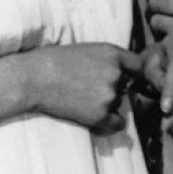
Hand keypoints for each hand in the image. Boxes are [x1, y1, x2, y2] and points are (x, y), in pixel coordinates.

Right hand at [20, 42, 142, 133]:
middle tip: (90, 88)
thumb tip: (123, 73)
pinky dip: (110, 123)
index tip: (128, 79)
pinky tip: (96, 117)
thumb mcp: (87, 49)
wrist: (34, 78)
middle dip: (115, 88)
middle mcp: (116, 73)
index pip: (138, 66)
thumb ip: (107, 59)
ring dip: (107, 104)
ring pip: (119, 103)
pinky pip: (117, 123)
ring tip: (81, 98)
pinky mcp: (100, 115)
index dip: (133, 73)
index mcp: (113, 53)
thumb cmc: (54, 60)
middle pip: (126, 86)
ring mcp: (109, 95)